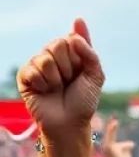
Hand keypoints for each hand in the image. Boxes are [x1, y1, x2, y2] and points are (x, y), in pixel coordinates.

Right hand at [17, 19, 104, 138]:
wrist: (69, 123)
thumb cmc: (84, 101)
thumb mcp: (95, 76)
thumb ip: (90, 53)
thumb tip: (73, 33)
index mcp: (71, 54)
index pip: (72, 37)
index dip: (79, 51)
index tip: (81, 66)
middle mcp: (53, 57)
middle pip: (57, 44)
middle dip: (68, 67)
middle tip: (69, 81)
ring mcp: (38, 65)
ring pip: (45, 58)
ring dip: (56, 78)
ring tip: (58, 88)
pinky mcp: (25, 76)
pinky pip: (32, 70)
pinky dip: (43, 84)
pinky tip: (45, 92)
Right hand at [101, 116, 134, 156]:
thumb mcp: (126, 153)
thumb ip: (127, 147)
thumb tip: (132, 143)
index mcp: (109, 146)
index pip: (110, 135)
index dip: (112, 128)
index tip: (114, 120)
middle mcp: (105, 146)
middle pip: (110, 134)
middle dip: (111, 126)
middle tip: (114, 116)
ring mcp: (106, 147)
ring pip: (110, 135)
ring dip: (112, 127)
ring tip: (115, 120)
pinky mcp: (109, 147)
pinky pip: (110, 136)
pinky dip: (112, 129)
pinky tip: (115, 122)